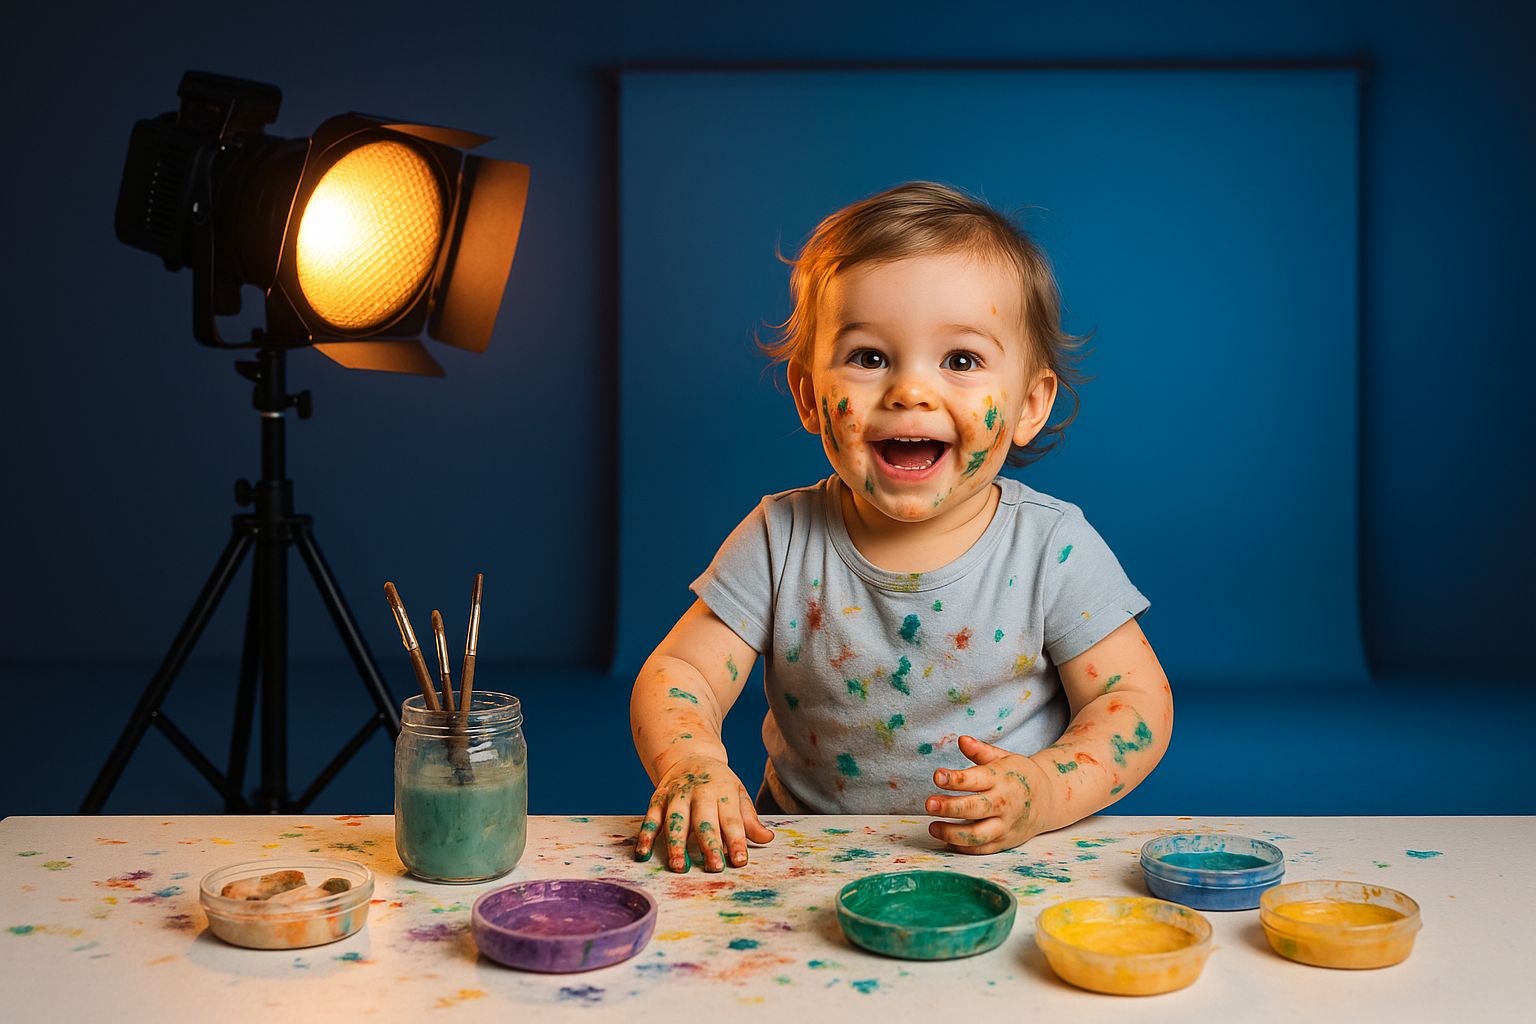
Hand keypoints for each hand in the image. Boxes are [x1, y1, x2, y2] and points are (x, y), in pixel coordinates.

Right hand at [634, 754, 775, 871]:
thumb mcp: (738, 794)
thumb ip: (749, 819)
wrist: (689, 755)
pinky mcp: (657, 798)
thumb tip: (768, 838)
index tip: (740, 862)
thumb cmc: (719, 783)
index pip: (732, 820)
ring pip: (676, 820)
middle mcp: (700, 792)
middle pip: (705, 821)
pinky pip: (650, 817)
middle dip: (709, 844)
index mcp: (723, 792)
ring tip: (678, 866)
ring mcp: (677, 795)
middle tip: (714, 867)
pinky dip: (645, 835)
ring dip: (676, 843)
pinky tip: (643, 853)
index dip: (736, 841)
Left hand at [926, 735, 1050, 853]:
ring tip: (932, 827)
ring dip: (952, 833)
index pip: (976, 779)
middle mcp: (1004, 803)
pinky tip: (946, 840)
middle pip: (975, 809)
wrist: (1049, 799)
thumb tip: (962, 740)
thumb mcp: (1003, 757)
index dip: (955, 778)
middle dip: (950, 807)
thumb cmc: (1019, 774)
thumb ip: (980, 751)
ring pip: (977, 835)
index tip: (937, 776)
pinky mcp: (1005, 842)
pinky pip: (982, 849)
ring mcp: (1006, 825)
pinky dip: (963, 848)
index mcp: (1002, 779)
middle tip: (929, 804)